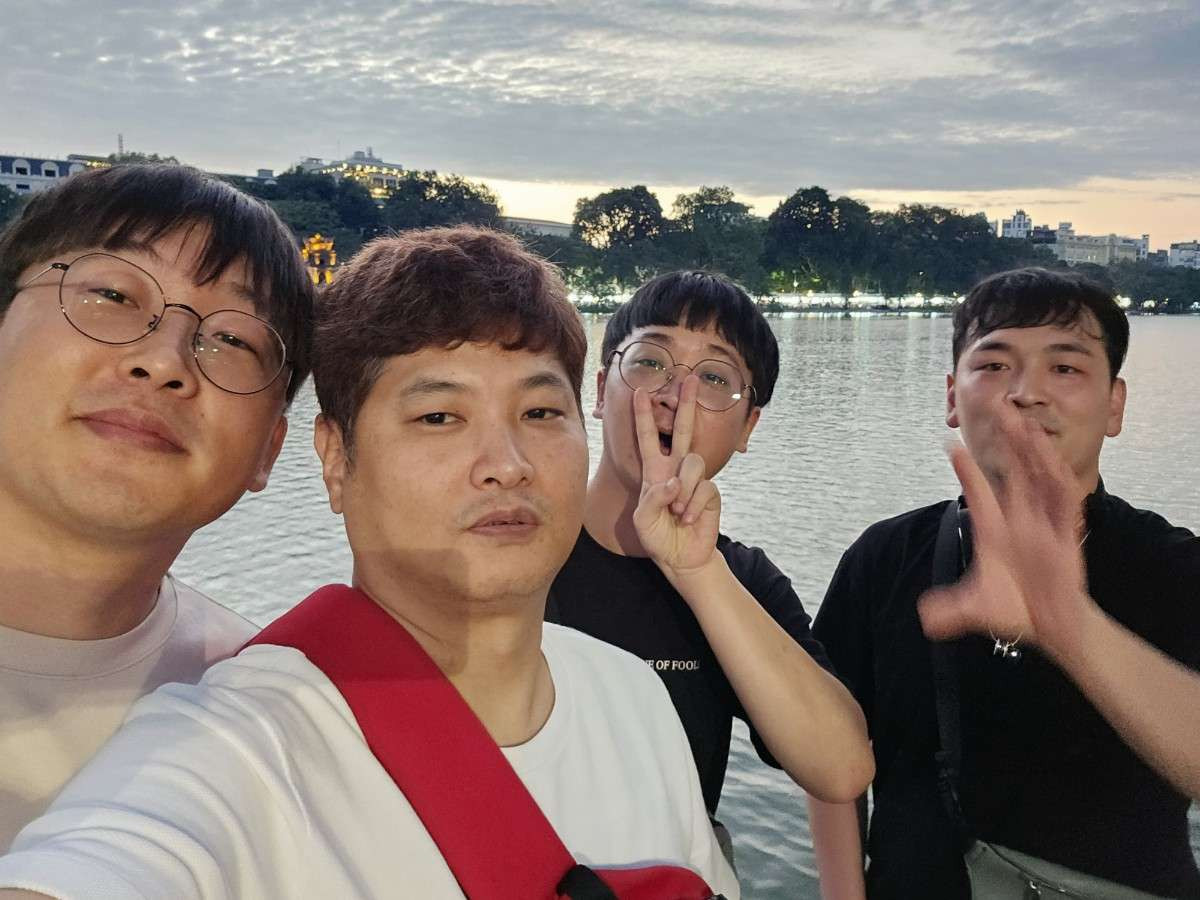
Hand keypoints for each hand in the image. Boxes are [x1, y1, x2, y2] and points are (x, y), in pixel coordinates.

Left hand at [631, 377, 721, 576]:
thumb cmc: (657, 536)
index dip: (644, 416)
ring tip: (677, 512)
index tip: (640, 392)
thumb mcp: (642, 520)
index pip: (648, 438)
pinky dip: (693, 505)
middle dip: (687, 404)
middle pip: (683, 430)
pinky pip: (704, 487)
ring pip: (693, 462)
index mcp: (654, 471)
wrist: (681, 556)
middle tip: (691, 378)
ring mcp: (694, 479)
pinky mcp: (710, 491)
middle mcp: (675, 469)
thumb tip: (675, 482)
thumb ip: (653, 498)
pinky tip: (688, 518)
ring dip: (684, 489)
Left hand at [918, 401, 1093, 658]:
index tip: (950, 443)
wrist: (1051, 627)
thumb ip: (951, 610)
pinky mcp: (1066, 535)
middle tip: (995, 409)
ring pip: (1038, 478)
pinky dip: (1060, 479)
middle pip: (1011, 473)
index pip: (977, 493)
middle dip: (1005, 443)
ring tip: (1023, 424)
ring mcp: (1043, 525)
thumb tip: (924, 617)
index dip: (964, 470)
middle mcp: (1018, 522)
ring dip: (1032, 452)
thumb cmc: (1015, 609)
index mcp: (994, 532)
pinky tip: (1053, 459)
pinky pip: (1065, 501)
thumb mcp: (976, 608)